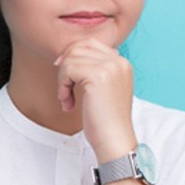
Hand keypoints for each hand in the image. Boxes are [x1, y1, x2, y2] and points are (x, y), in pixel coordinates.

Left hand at [54, 38, 135, 160]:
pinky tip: (68, 102)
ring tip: (66, 99)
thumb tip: (65, 55)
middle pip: (78, 47)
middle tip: (64, 90)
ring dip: (62, 79)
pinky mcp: (98, 75)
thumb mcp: (101, 89)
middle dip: (65, 67)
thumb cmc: (104, 120)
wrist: (113, 140)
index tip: (65, 77)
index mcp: (122, 63)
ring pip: (71, 58)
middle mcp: (119, 61)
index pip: (90, 44)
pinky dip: (62, 86)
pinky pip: (68, 69)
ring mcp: (110, 67)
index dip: (72, 57)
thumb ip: (91, 70)